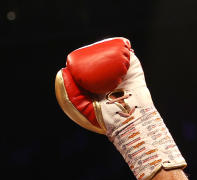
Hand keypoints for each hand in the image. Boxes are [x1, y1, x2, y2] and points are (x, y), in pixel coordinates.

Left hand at [55, 37, 185, 179]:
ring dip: (109, 47)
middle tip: (91, 50)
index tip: (77, 57)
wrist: (128, 120)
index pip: (88, 70)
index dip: (83, 62)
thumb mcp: (82, 107)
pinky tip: (117, 42)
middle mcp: (110, 79)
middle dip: (95, 51)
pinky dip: (123, 46)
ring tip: (102, 45)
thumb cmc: (105, 119)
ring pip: (115, 55)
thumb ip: (70, 93)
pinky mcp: (134, 70)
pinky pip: (129, 54)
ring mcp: (123, 73)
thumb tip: (63, 71)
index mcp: (97, 88)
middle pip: (101, 61)